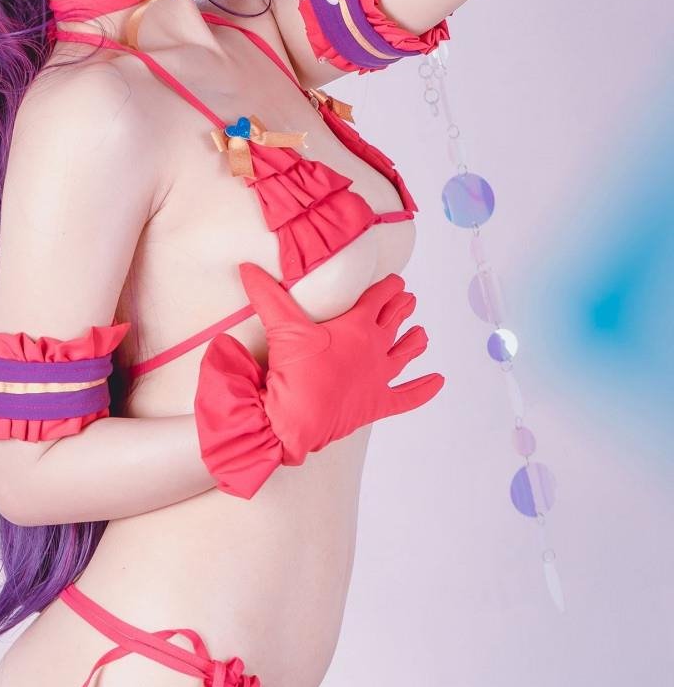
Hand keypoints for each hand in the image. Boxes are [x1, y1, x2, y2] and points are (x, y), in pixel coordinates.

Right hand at [239, 262, 444, 462]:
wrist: (296, 418)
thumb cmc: (294, 371)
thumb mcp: (281, 327)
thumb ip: (267, 295)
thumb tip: (246, 268)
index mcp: (357, 326)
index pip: (377, 299)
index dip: (387, 287)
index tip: (395, 281)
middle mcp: (374, 349)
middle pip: (394, 322)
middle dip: (402, 309)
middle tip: (410, 300)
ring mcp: (379, 378)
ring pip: (404, 355)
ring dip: (414, 343)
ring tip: (422, 334)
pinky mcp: (377, 404)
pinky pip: (408, 397)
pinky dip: (424, 390)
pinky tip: (438, 382)